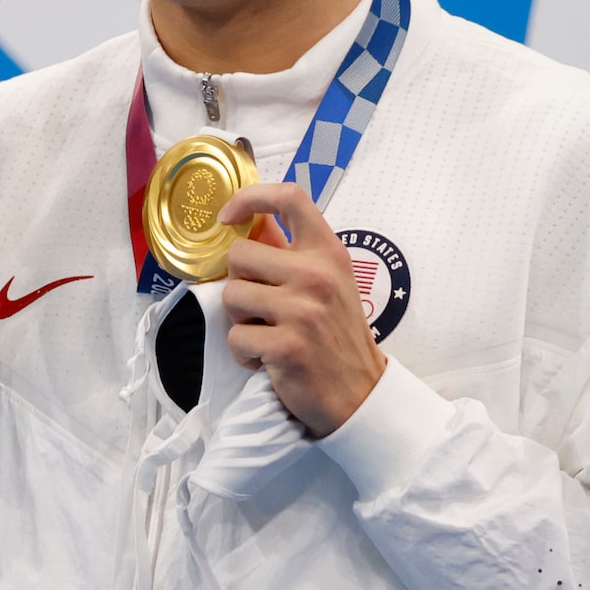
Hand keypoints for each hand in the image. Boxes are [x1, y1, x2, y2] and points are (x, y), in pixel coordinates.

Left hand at [215, 184, 383, 435]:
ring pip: (231, 296)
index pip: (290, 197)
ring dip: (239, 320)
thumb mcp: (328, 282)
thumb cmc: (338, 334)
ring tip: (266, 333)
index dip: (250, 196)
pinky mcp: (286, 345)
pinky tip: (268, 358)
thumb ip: (291, 252)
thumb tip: (249, 221)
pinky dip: (244, 353)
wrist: (361, 392)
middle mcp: (317, 274)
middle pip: (239, 254)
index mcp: (328, 252)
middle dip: (239, 282)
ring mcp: (302, 310)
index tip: (229, 217)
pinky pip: (235, 337)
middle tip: (260, 306)